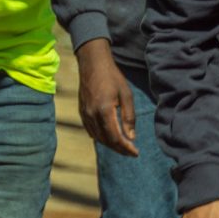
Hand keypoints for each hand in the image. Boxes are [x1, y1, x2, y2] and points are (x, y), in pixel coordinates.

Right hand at [75, 37, 136, 155]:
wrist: (93, 64)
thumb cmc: (113, 77)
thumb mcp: (126, 95)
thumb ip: (129, 117)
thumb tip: (131, 137)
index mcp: (104, 111)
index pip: (115, 138)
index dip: (126, 148)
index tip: (136, 153)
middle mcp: (92, 115)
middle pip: (106, 141)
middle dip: (120, 149)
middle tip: (132, 152)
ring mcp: (85, 114)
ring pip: (98, 138)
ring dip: (111, 145)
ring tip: (123, 146)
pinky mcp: (82, 112)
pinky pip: (91, 131)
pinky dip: (101, 137)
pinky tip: (110, 137)